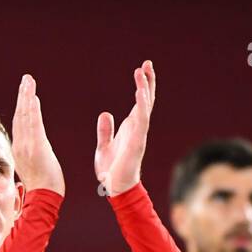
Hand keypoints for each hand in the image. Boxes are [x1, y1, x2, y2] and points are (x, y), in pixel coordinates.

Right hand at [10, 74, 64, 195]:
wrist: (44, 197)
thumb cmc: (42, 188)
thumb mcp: (33, 170)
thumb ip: (31, 158)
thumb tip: (32, 154)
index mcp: (19, 150)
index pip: (20, 123)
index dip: (21, 107)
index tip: (25, 94)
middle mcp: (20, 145)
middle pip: (20, 115)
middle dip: (23, 96)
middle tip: (26, 79)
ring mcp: (27, 145)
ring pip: (25, 116)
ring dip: (27, 96)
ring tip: (28, 81)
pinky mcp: (36, 146)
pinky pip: (34, 123)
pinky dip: (33, 108)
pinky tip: (33, 96)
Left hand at [95, 60, 155, 195]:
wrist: (114, 188)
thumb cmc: (110, 170)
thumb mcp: (104, 146)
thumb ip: (105, 130)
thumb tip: (106, 113)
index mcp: (130, 128)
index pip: (139, 102)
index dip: (142, 85)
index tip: (141, 68)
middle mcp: (137, 128)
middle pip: (146, 100)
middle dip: (147, 81)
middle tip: (147, 63)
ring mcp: (139, 134)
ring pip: (145, 107)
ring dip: (144, 89)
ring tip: (142, 72)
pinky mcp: (137, 142)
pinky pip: (141, 120)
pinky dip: (142, 105)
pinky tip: (140, 92)